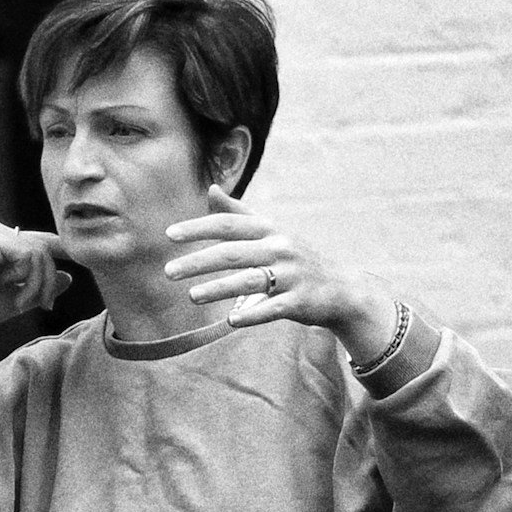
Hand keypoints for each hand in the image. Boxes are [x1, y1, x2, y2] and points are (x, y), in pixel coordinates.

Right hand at [0, 221, 72, 336]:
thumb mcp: (19, 297)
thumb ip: (41, 286)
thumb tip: (68, 277)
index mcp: (1, 239)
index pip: (40, 241)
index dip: (62, 250)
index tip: (83, 263)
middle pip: (44, 246)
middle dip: (49, 279)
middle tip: (45, 305)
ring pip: (39, 252)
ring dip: (39, 284)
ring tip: (24, 304)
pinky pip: (29, 256)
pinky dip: (29, 280)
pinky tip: (15, 295)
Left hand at [163, 185, 423, 364]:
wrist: (342, 288)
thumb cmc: (297, 260)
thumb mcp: (272, 232)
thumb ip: (239, 214)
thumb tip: (210, 189)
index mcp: (269, 230)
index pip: (228, 225)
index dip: (198, 228)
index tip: (169, 235)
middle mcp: (280, 249)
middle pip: (233, 253)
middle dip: (199, 261)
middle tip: (168, 272)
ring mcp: (292, 275)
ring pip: (250, 280)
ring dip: (219, 288)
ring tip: (192, 296)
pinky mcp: (301, 301)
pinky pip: (273, 308)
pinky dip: (253, 314)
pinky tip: (231, 321)